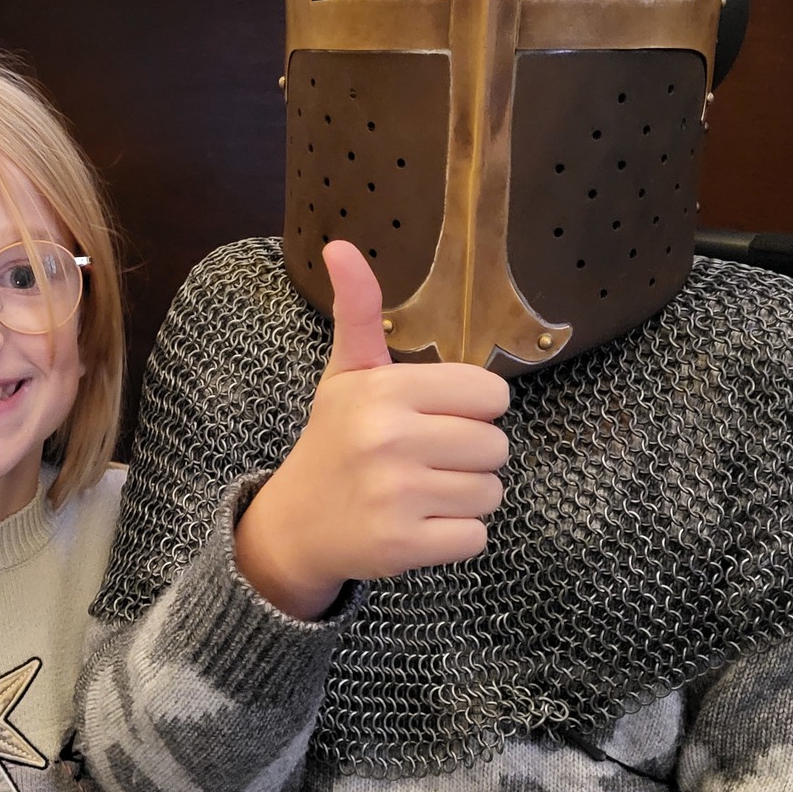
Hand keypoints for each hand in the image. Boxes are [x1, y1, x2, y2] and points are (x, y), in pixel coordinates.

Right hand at [235, 241, 510, 617]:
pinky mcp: (403, 546)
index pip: (490, 393)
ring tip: (420, 492)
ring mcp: (396, 496)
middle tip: (425, 460)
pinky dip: (455, 536)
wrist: (295, 524)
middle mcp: (390, 439)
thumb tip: (340, 245)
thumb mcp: (345, 374)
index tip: (434, 418)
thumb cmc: (334, 441)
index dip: (471, 408)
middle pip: (497, 445)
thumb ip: (357, 312)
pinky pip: (476, 537)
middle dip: (470, 455)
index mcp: (385, 390)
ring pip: (491, 492)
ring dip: (464, 497)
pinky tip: (418, 524)